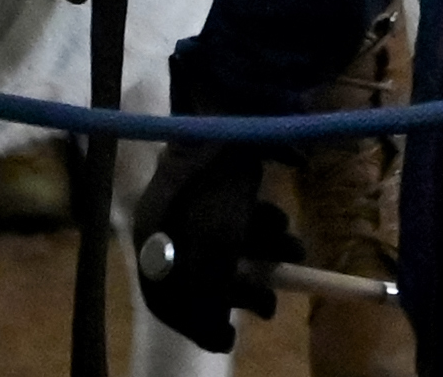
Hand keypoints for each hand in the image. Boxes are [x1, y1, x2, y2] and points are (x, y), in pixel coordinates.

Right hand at [132, 138, 298, 353]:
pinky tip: (278, 219)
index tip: (227, 336)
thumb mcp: (213, 247)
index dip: (196, 322)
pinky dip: (261, 225)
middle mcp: (164, 219)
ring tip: (290, 249)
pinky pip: (239, 217)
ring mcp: (191, 198)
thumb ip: (206, 297)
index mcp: (152, 236)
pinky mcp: (219, 181)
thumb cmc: (218, 184)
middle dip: (243, 286)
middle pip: (202, 274)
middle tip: (271, 297)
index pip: (164, 299)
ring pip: (229, 245)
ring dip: (263, 255)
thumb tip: (214, 339)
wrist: (232, 104)